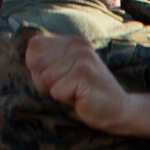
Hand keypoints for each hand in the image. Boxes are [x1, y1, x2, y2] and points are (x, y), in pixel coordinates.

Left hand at [25, 33, 149, 142]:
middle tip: (69, 87)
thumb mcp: (65, 71)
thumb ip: (47, 61)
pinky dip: (66, 100)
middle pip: (36, 64)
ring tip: (76, 92)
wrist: (119, 109)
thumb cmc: (86, 94)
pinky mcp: (83, 74)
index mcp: (71, 40)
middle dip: (45, 82)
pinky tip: (82, 98)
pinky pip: (56, 91)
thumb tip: (30, 59)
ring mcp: (81, 58)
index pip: (34, 46)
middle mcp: (77, 45)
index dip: (38, 67)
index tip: (60, 76)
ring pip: (44, 78)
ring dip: (57, 92)